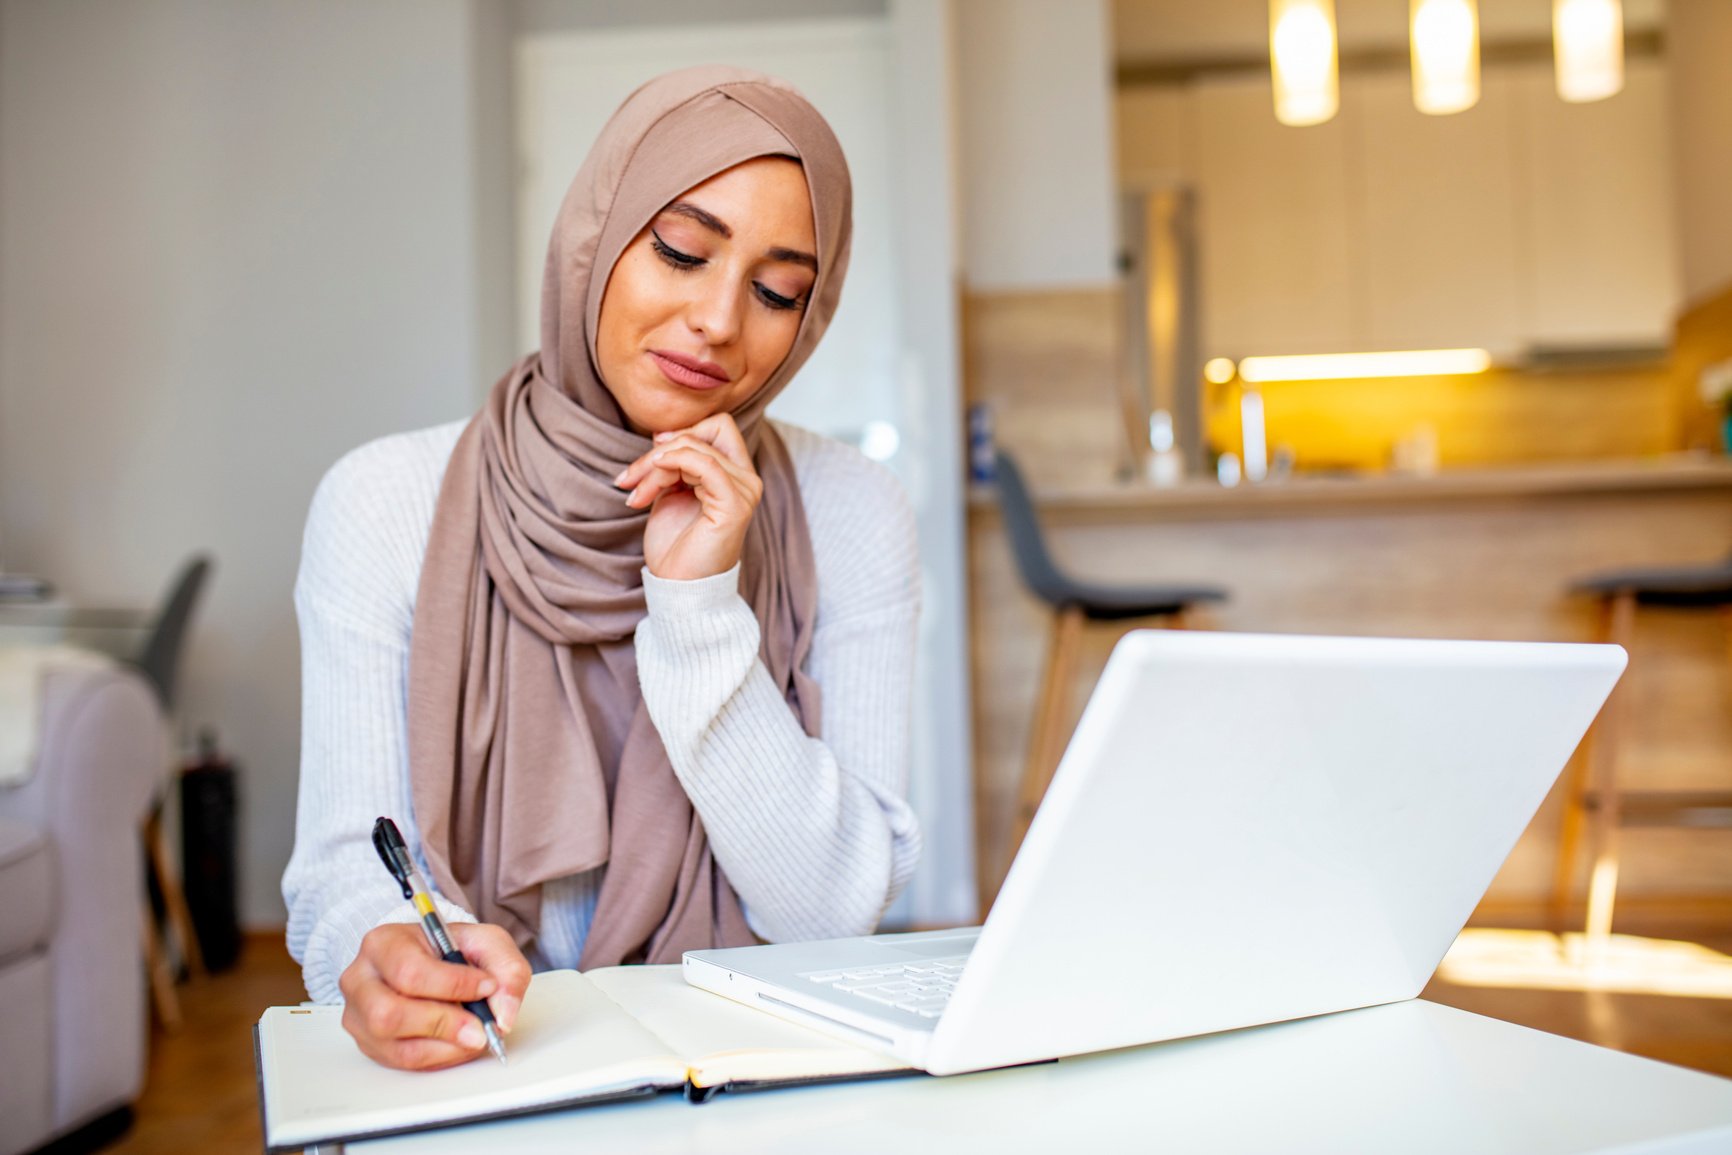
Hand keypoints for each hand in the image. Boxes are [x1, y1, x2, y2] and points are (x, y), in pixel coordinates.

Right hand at [338, 922, 530, 1070]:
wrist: (427, 959)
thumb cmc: (449, 949)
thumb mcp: (485, 942)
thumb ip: (506, 969)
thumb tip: (504, 1014)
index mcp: (383, 943)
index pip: (411, 971)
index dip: (453, 985)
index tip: (487, 986)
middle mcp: (361, 979)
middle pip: (390, 1013)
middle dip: (444, 1024)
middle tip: (480, 1027)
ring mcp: (359, 1015)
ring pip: (394, 1045)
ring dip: (442, 1046)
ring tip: (473, 1036)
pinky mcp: (368, 1042)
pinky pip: (400, 1061)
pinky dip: (436, 1057)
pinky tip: (456, 1043)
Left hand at [616, 414, 763, 581]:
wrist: (678, 587)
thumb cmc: (676, 545)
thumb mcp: (671, 492)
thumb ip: (674, 463)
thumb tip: (663, 435)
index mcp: (736, 475)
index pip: (717, 426)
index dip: (682, 433)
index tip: (652, 458)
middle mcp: (747, 480)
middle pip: (706, 431)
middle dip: (661, 450)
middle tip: (631, 479)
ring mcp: (744, 491)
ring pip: (694, 447)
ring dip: (654, 466)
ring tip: (635, 494)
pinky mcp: (734, 504)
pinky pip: (703, 464)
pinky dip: (670, 466)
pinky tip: (648, 489)